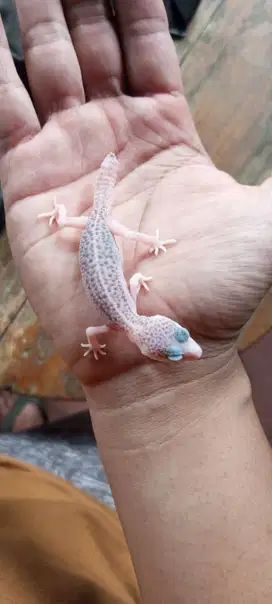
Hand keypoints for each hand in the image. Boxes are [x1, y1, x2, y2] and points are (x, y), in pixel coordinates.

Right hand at [0, 0, 270, 399]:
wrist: (156, 346)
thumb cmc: (216, 289)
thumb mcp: (268, 221)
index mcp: (165, 130)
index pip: (147, 41)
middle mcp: (112, 133)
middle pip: (92, 40)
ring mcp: (66, 153)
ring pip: (45, 62)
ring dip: (37, 15)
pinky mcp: (25, 180)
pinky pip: (2, 108)